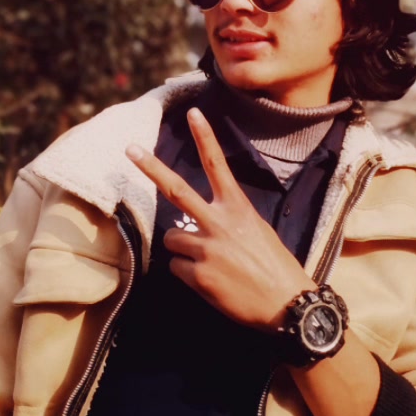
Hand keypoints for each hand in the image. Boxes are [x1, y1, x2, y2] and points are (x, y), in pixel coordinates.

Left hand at [125, 108, 314, 329]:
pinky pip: (176, 268)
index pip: (217, 165)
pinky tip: (210, 281)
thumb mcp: (257, 230)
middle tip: (129, 149)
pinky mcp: (198, 275)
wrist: (286, 303)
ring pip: (171, 238)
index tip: (193, 113)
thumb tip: (197, 222)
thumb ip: (227, 220)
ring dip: (182, 249)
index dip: (205, 137)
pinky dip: (187, 274)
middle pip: (176, 189)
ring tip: (209, 262)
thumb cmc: (274, 265)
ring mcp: (206, 249)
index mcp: (237, 208)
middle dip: (150, 168)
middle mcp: (219, 223)